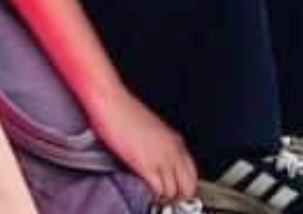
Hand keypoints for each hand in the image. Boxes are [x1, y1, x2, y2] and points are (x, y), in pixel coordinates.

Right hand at [85, 82, 195, 208]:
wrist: (110, 101)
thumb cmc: (124, 111)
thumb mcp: (150, 129)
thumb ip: (159, 146)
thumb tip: (158, 162)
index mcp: (175, 141)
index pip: (192, 173)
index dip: (185, 187)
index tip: (177, 194)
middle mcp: (172, 150)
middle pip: (188, 186)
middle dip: (180, 197)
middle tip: (168, 201)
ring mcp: (160, 158)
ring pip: (174, 192)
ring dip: (165, 198)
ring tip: (155, 199)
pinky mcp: (145, 165)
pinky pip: (158, 190)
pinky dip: (154, 196)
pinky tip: (147, 193)